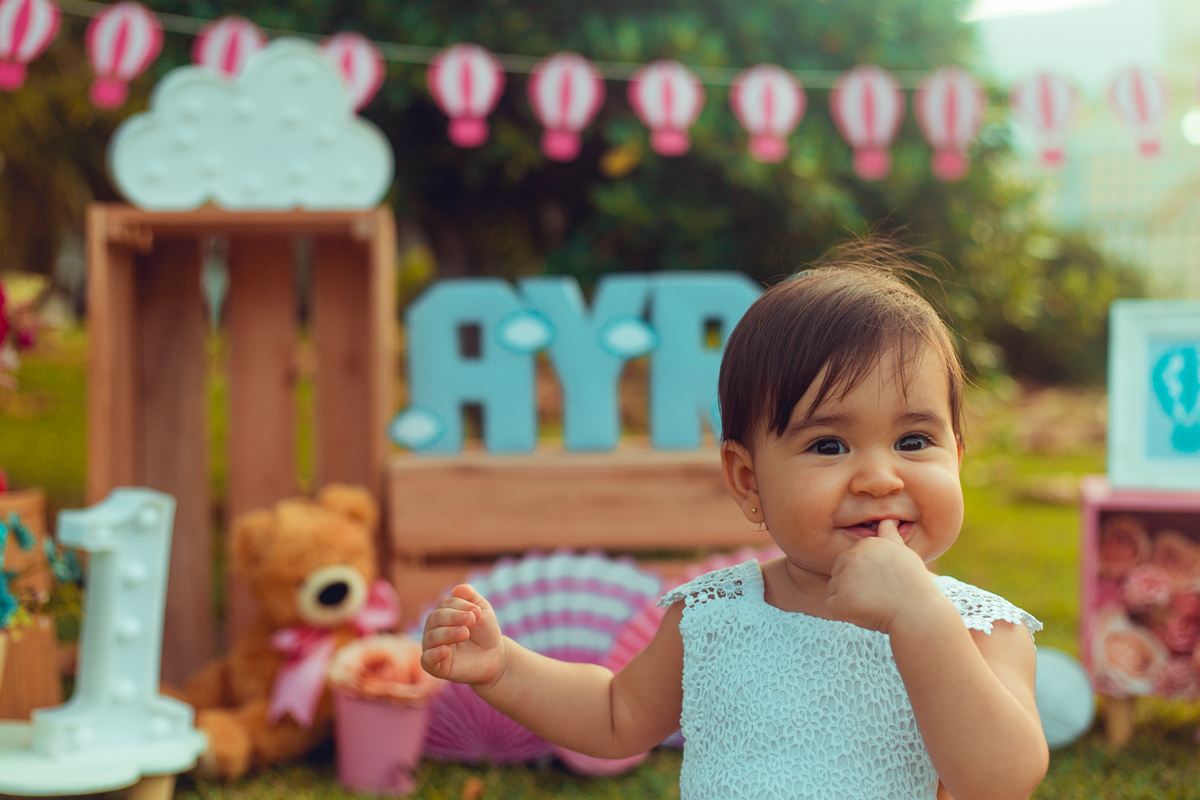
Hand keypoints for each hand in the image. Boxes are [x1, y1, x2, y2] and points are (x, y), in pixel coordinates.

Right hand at [421, 584, 506, 685]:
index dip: (460, 605)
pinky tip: (445, 650)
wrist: (494, 657)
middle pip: (435, 618)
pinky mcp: (435, 666)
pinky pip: (427, 660)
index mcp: (443, 614)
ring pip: (431, 637)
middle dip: (453, 617)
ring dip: (448, 633)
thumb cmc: (486, 632)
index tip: (478, 612)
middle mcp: (434, 629)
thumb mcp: (482, 610)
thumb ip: (471, 597)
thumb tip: (457, 589)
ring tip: (465, 633)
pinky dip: (434, 654)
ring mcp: (433, 647)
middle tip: (471, 620)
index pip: (445, 604)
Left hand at [825, 519, 942, 633]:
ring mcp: (844, 578)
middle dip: (853, 585)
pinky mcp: (839, 601)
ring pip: (834, 589)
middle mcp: (852, 557)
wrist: (918, 613)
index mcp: (865, 544)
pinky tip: (865, 613)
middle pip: (839, 572)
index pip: (850, 559)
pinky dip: (845, 613)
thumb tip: (888, 519)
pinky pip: (833, 607)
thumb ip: (890, 535)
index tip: (883, 581)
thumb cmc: (913, 584)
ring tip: (874, 603)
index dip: (865, 574)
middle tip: (878, 594)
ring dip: (849, 599)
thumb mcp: (903, 553)